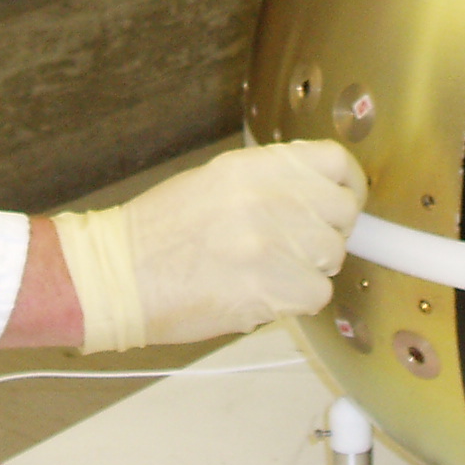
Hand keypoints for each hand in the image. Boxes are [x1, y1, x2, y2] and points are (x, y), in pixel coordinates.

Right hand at [52, 141, 366, 352]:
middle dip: (327, 235)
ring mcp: (267, 244)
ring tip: (266, 272)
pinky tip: (259, 294)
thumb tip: (322, 195)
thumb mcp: (215, 182)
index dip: (349, 185)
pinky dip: (294, 301)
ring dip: (307, 271)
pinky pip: (315, 296)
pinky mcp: (265, 288)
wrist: (115, 277)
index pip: (335, 162)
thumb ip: (271, 182)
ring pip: (331, 259)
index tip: (344, 201)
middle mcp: (265, 198)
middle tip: (296, 247)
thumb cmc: (160, 234)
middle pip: (343, 214)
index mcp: (252, 167)